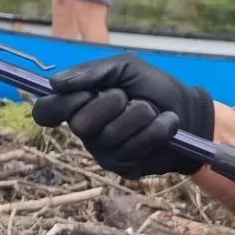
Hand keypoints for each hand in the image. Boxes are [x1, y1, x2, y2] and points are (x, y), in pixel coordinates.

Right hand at [31, 54, 215, 178]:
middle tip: (127, 96)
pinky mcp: (123, 167)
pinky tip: (166, 123)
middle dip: (111, 102)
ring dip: (139, 115)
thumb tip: (54, 82)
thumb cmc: (153, 87)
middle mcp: (84, 131)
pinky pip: (133, 148)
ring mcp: (102, 152)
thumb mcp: (124, 67)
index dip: (60, 104)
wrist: (189, 111)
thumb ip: (91, 72)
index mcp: (77, 104)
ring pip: (111, 135)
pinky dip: (156, 130)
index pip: (46, 111)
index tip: (83, 94)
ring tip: (151, 110)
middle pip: (80, 123)